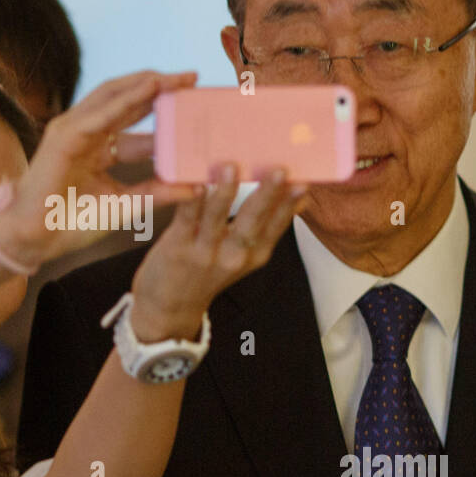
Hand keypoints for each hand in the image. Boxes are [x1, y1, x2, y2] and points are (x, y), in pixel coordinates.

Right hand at [0, 70, 201, 266]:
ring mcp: (73, 132)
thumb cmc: (72, 224)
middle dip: (158, 87)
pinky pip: (96, 115)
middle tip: (191, 78)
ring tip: (172, 78)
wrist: (35, 241)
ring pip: (111, 98)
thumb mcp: (126, 205)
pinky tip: (146, 89)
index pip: (135, 121)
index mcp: (100, 148)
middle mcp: (88, 134)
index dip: (164, 111)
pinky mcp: (62, 137)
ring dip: (142, 86)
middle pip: (126, 101)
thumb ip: (157, 193)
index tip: (194, 103)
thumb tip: (196, 188)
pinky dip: (122, 101)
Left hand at [127, 164, 304, 340]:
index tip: (304, 181)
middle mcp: (234, 254)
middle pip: (254, 221)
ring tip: (231, 168)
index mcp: (254, 254)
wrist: (171, 308)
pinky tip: (195, 185)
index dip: (290, 205)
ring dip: (225, 193)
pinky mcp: (177, 247)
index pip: (277, 225)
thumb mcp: (246, 255)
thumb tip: (299, 197)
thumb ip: (267, 227)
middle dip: (268, 195)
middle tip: (280, 171)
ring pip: (218, 218)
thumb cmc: (208, 272)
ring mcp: (205, 251)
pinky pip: (186, 220)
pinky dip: (191, 202)